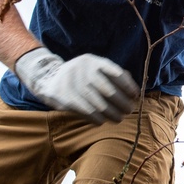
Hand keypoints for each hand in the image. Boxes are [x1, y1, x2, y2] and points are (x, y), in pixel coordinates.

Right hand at [15, 47, 138, 123]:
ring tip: (118, 118)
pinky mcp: (64, 97)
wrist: (49, 78)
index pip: (115, 72)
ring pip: (98, 103)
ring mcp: (72, 83)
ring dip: (111, 113)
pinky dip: (96, 118)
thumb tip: (133, 91)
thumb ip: (113, 75)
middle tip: (129, 110)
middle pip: (108, 90)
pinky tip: (102, 121)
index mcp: (92, 61)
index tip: (135, 95)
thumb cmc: (80, 77)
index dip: (128, 85)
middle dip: (122, 103)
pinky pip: (85, 111)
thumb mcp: (94, 69)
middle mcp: (82, 70)